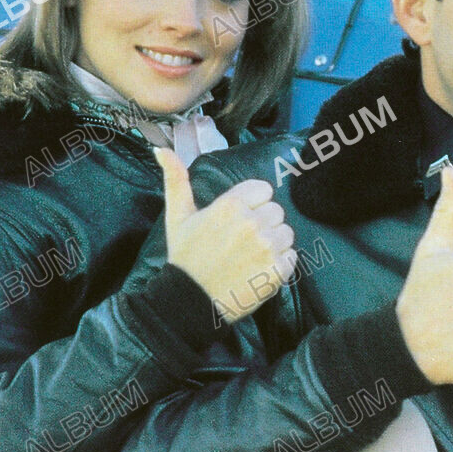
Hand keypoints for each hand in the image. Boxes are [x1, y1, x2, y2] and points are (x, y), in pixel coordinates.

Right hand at [156, 147, 296, 322]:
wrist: (191, 302)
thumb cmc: (185, 258)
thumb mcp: (177, 216)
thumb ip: (176, 179)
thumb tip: (160, 149)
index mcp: (231, 205)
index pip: (263, 190)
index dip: (252, 204)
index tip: (237, 220)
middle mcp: (252, 223)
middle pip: (276, 210)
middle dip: (262, 223)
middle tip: (241, 242)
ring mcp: (266, 247)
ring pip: (286, 232)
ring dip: (273, 243)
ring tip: (250, 256)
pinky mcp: (277, 271)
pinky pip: (292, 256)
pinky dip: (280, 264)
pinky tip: (258, 270)